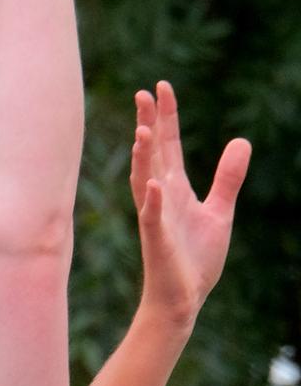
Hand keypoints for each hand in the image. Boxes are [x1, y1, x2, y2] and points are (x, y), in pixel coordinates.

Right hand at [130, 81, 251, 330]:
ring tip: (142, 132)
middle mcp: (161, 194)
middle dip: (148, 124)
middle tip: (143, 93)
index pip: (169, 144)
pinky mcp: (156, 239)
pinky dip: (152, 199)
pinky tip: (154, 183)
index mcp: (175, 186)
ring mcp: (155, 215)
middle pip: (153, 153)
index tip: (162, 87)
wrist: (184, 298)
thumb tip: (242, 141)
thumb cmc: (195, 257)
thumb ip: (228, 177)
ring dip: (142, 157)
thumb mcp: (219, 212)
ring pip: (145, 178)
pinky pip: (152, 216)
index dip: (167, 116)